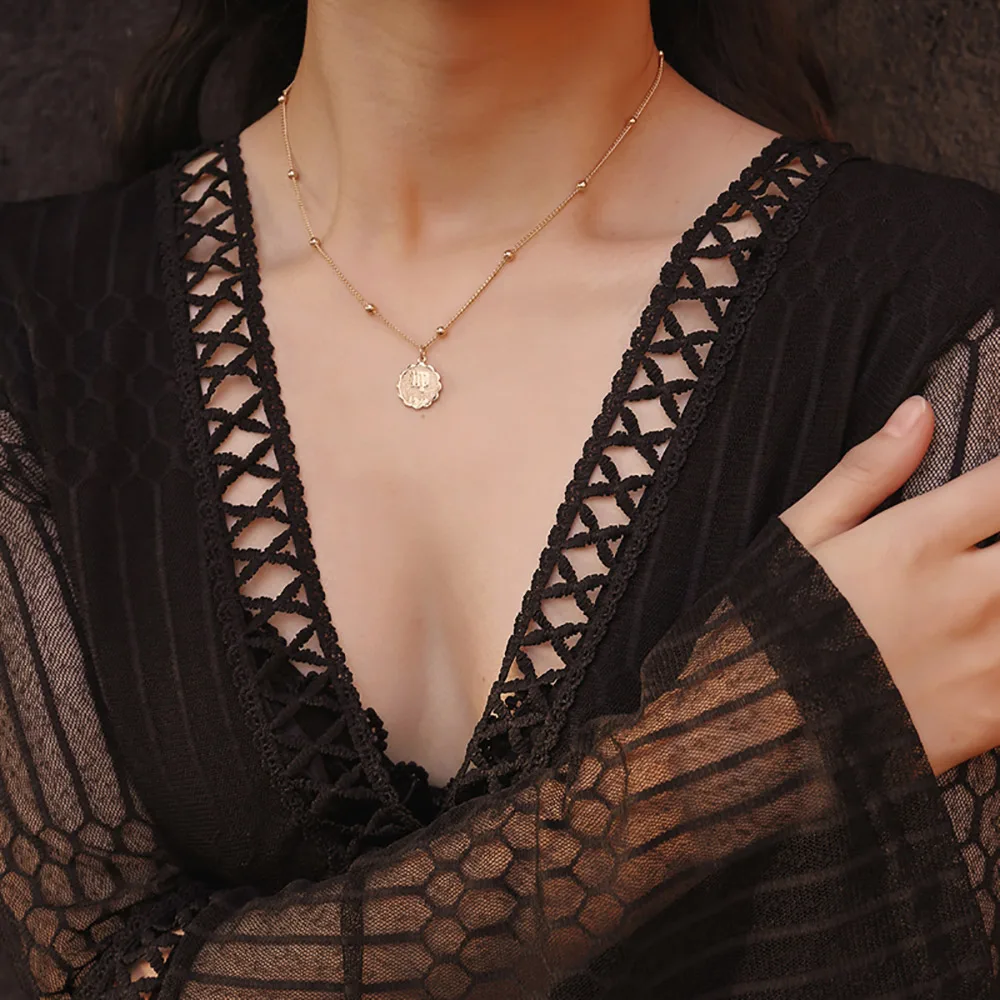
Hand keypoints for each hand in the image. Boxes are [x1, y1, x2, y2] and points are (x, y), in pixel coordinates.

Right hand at [781, 396, 999, 774]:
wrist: (761, 734)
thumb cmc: (774, 625)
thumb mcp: (802, 536)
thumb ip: (866, 473)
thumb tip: (918, 412)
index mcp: (920, 540)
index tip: (999, 491)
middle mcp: (970, 593)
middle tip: (996, 554)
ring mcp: (990, 657)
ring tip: (994, 596)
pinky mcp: (995, 714)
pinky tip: (996, 648)